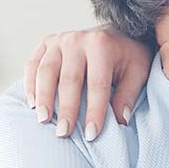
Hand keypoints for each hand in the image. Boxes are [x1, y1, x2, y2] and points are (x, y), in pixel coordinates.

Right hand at [24, 25, 151, 139]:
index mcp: (102, 46)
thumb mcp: (137, 71)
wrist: (116, 32)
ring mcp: (59, 40)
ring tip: (43, 120)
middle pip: (69, 80)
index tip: (92, 135)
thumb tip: (121, 120)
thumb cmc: (127, 56)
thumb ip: (128, 94)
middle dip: (66, 109)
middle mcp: (78, 40)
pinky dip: (30, 85)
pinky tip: (33, 105)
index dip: (94, 111)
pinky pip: (32, 65)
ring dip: (43, 98)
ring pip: (46, 72)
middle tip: (63, 133)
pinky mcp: (46, 43)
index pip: (97, 84)